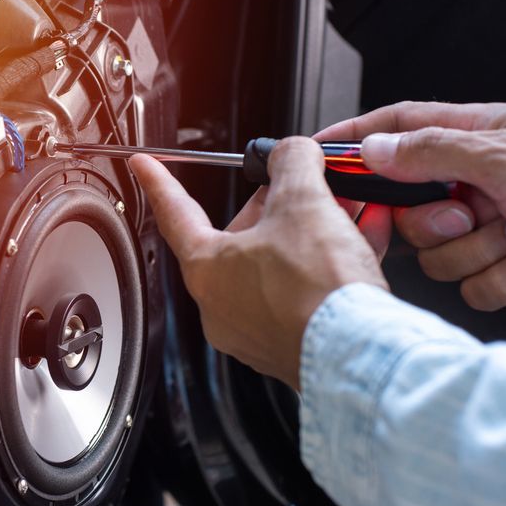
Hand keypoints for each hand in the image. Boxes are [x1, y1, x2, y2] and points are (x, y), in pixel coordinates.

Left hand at [130, 137, 387, 388]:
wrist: (359, 353)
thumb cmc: (317, 291)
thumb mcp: (303, 200)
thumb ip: (292, 163)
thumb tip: (291, 153)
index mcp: (207, 269)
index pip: (175, 213)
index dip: (160, 181)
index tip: (144, 166)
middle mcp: (222, 306)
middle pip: (241, 237)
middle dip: (274, 206)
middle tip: (300, 184)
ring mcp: (255, 331)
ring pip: (278, 265)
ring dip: (311, 233)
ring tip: (343, 211)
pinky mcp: (291, 345)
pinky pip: (305, 293)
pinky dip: (328, 265)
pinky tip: (361, 241)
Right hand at [317, 101, 505, 309]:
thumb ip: (432, 152)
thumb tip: (374, 149)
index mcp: (477, 137)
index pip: (399, 129)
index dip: (355, 139)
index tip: (316, 156)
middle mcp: (479, 181)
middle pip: (408, 207)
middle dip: (433, 223)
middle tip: (466, 213)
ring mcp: (493, 226)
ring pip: (437, 253)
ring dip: (477, 253)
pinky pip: (471, 285)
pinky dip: (502, 279)